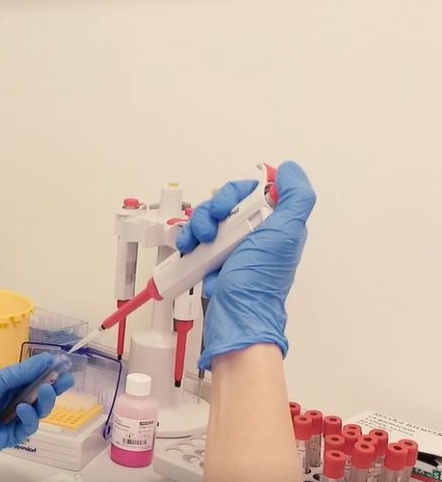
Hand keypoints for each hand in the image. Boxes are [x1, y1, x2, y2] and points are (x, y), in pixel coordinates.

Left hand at [0, 352, 74, 459]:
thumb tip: (47, 358)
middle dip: (53, 389)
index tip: (65, 367)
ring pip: (37, 414)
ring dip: (43, 402)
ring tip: (44, 390)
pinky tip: (25, 409)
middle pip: (39, 398)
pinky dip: (29, 418)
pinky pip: (25, 429)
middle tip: (63, 380)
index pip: (34, 380)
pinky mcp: (7, 438)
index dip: (50, 375)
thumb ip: (21, 372)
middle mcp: (11, 402)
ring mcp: (10, 420)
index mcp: (6, 385)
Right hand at [176, 161, 315, 369]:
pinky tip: (189, 248)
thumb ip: (295, 197)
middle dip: (212, 209)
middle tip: (212, 225)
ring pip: (205, 217)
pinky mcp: (208, 256)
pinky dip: (187, 239)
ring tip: (199, 241)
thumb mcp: (286, 233)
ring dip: (197, 224)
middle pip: (224, 201)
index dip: (235, 193)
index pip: (250, 190)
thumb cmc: (261, 277)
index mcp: (272, 222)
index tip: (229, 207)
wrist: (236, 312)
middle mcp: (251, 230)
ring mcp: (228, 244)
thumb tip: (289, 170)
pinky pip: (193, 236)